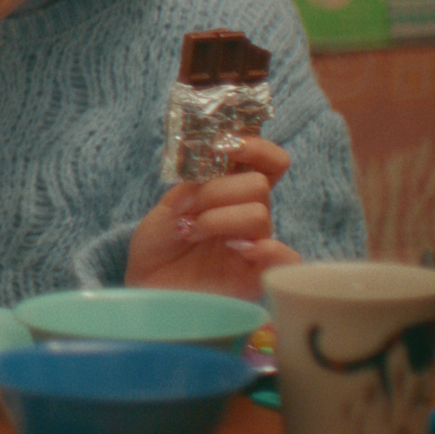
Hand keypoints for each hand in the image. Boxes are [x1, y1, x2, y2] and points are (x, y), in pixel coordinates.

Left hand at [127, 136, 301, 297]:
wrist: (147, 287)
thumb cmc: (159, 247)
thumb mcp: (166, 208)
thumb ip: (193, 185)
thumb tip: (217, 165)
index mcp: (229, 192)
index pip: (265, 161)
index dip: (255, 145)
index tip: (224, 145)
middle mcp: (247, 215)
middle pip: (258, 183)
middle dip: (216, 191)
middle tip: (187, 210)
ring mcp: (256, 244)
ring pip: (259, 214)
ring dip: (218, 219)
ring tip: (192, 233)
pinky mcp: (259, 275)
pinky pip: (287, 257)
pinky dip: (266, 249)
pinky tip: (236, 251)